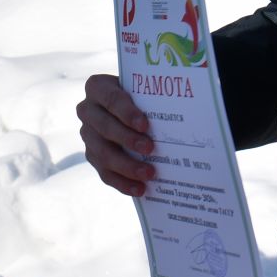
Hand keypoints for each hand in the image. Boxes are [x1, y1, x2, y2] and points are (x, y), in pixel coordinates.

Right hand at [77, 73, 155, 196]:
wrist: (128, 108)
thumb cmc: (141, 96)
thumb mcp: (144, 91)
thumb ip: (155, 98)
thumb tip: (189, 112)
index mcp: (97, 87)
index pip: (110, 99)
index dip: (127, 112)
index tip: (145, 125)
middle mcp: (87, 110)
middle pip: (105, 127)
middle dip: (127, 139)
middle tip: (150, 149)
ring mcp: (87, 134)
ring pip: (102, 153)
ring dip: (126, 165)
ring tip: (149, 174)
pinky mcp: (92, 155)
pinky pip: (104, 172)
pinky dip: (122, 182)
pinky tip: (140, 189)